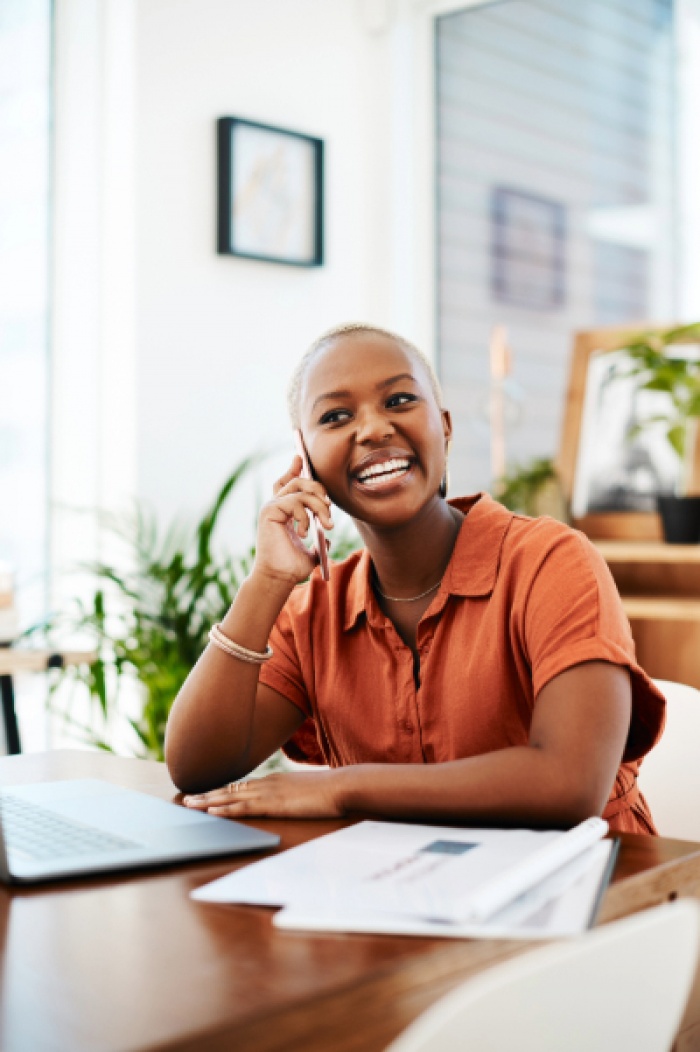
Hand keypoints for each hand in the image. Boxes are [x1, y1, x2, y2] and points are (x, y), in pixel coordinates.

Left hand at [182, 770, 344, 818]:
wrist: (342, 786)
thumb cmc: (329, 790)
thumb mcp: (305, 791)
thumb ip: (292, 795)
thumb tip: (289, 801)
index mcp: (274, 781)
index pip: (242, 786)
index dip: (221, 790)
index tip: (206, 793)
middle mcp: (267, 783)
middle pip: (231, 789)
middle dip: (208, 794)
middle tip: (187, 799)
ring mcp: (269, 793)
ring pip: (231, 797)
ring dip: (209, 801)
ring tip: (190, 805)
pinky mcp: (274, 804)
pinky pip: (245, 807)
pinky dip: (226, 808)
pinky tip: (213, 810)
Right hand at [253, 457, 333, 585]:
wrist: (280, 578)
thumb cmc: (292, 567)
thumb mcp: (312, 551)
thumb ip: (319, 541)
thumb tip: (328, 540)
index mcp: (284, 511)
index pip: (288, 483)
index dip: (294, 468)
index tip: (300, 456)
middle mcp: (276, 505)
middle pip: (298, 481)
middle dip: (319, 490)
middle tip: (329, 510)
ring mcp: (271, 507)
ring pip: (300, 489)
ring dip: (319, 506)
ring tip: (325, 525)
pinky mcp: (269, 511)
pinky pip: (294, 501)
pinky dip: (305, 516)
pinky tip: (303, 533)